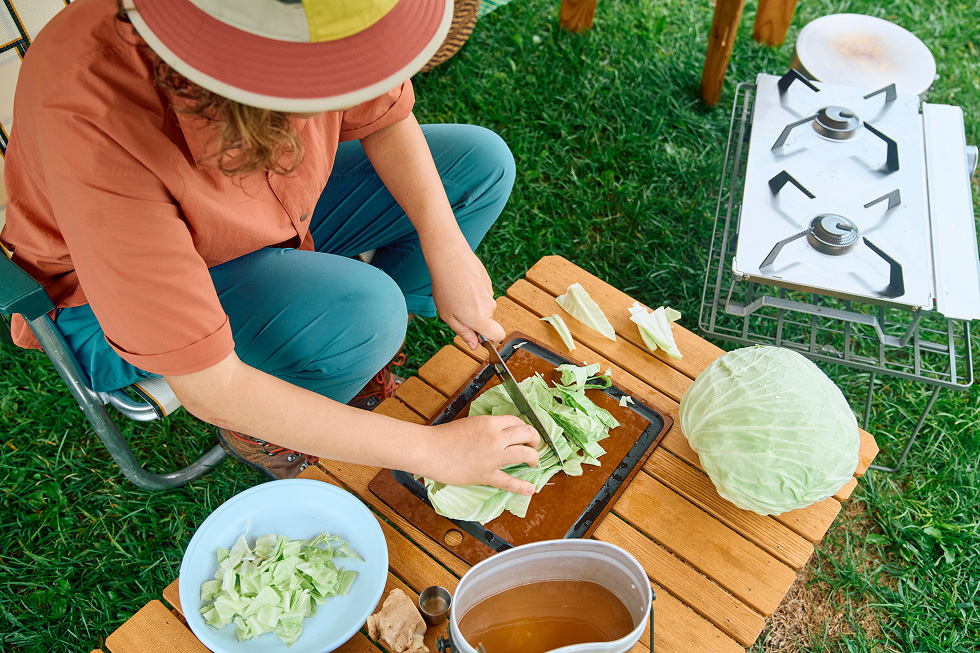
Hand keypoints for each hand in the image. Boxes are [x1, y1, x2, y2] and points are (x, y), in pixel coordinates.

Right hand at [422, 415, 540, 494]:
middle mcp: (496, 438)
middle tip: (533, 445)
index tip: (524, 434)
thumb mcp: (470, 423)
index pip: (517, 421)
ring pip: (525, 454)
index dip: (524, 427)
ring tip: (532, 461)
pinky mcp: (487, 474)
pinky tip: (531, 489)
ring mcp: (493, 457)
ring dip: (533, 457)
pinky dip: (522, 486)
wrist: (429, 450)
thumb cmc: (444, 436)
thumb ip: (486, 428)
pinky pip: (509, 481)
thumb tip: (497, 434)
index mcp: (490, 423)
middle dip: (535, 439)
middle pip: (527, 434)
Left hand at [427, 240, 504, 348]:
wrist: (449, 257)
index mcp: (480, 319)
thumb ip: (464, 333)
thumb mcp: (449, 316)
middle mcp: (489, 307)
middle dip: (474, 318)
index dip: (490, 338)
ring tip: (456, 293)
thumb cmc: (445, 287)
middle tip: (455, 308)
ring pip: (483, 306)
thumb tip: (474, 345)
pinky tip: (461, 283)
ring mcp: (490, 293)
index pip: (499, 335)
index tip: (477, 334)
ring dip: (472, 304)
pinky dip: (473, 291)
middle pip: (487, 320)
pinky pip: (482, 293)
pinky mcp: (488, 281)